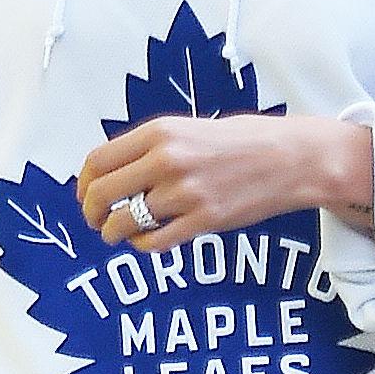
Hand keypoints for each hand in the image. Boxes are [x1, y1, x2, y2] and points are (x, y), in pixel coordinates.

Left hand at [77, 114, 371, 252]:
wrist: (290, 157)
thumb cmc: (241, 141)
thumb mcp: (189, 128)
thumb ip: (152, 148)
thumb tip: (113, 173)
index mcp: (160, 132)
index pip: (98, 160)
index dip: (84, 183)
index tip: (85, 195)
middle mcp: (167, 160)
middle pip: (103, 193)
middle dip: (91, 212)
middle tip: (95, 221)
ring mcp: (185, 192)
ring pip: (125, 222)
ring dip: (113, 233)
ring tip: (116, 234)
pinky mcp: (204, 220)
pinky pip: (155, 241)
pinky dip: (141, 245)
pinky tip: (145, 240)